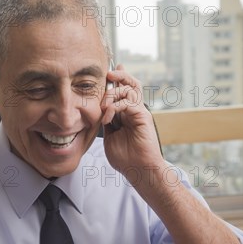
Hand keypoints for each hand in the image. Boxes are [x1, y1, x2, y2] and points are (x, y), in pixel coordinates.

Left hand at [101, 64, 163, 180]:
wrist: (138, 170)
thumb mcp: (109, 137)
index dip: (117, 80)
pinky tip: (107, 118)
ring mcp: (139, 112)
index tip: (108, 74)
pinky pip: (129, 102)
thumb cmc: (125, 158)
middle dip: (119, 75)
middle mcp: (135, 110)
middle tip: (108, 75)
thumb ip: (106, 123)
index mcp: (127, 114)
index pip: (123, 91)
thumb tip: (100, 112)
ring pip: (130, 89)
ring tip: (103, 108)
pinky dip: (115, 107)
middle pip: (131, 84)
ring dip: (112, 94)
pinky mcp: (142, 117)